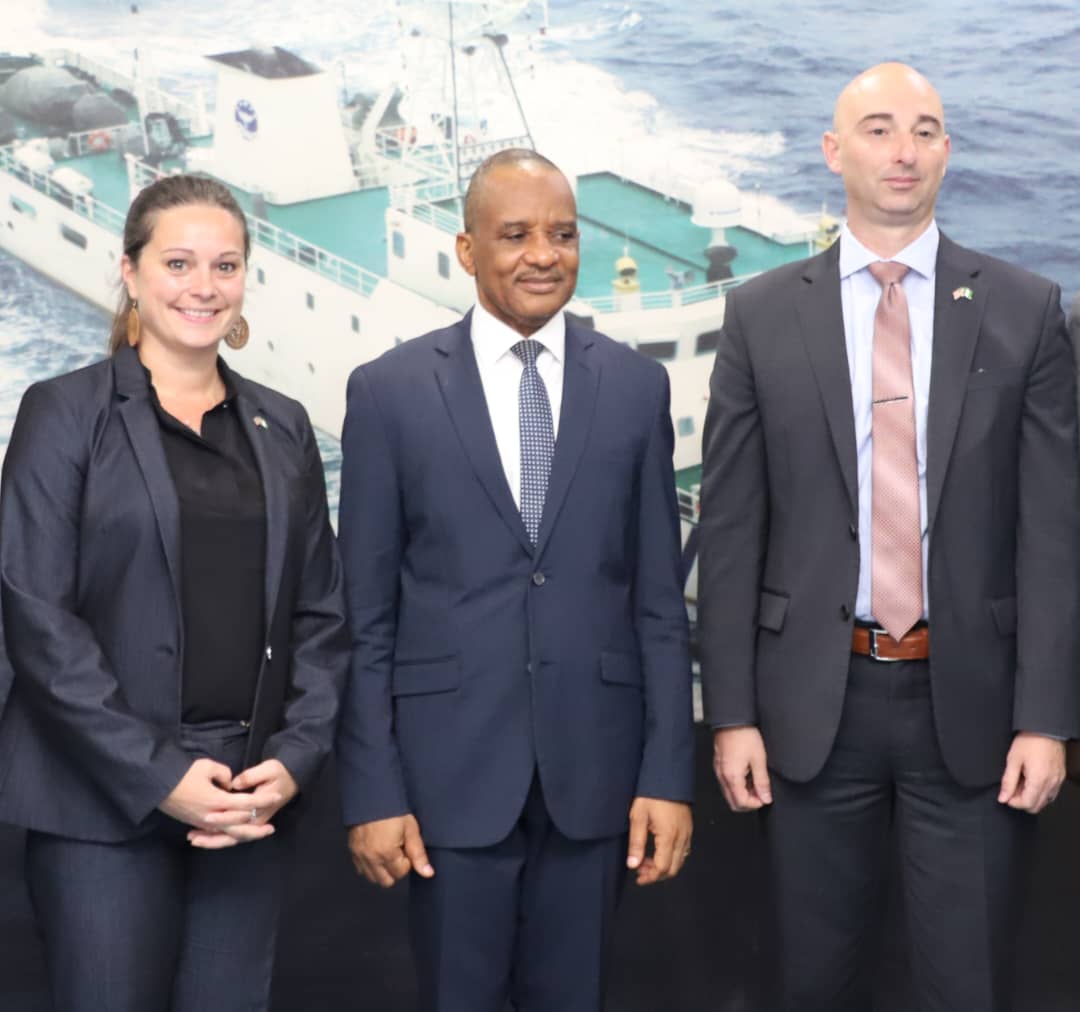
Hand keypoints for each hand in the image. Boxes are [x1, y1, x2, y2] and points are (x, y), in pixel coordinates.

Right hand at [159, 757, 273, 842]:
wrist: (157, 787)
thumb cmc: (182, 775)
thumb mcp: (206, 766)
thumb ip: (224, 774)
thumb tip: (230, 783)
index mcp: (217, 800)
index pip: (246, 803)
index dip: (263, 799)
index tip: (277, 795)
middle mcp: (212, 816)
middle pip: (239, 827)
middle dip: (257, 829)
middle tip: (271, 828)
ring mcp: (203, 822)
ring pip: (228, 834)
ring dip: (244, 835)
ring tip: (257, 833)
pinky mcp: (196, 823)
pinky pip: (216, 833)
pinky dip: (228, 835)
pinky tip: (236, 834)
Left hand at [186, 758, 298, 848]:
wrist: (291, 779)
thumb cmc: (280, 773)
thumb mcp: (269, 769)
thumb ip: (252, 776)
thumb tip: (235, 783)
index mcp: (261, 809)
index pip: (240, 820)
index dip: (223, 820)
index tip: (206, 817)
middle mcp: (256, 820)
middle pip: (233, 836)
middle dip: (212, 839)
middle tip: (192, 836)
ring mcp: (252, 823)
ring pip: (231, 838)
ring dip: (212, 841)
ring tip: (193, 838)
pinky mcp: (248, 822)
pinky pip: (232, 834)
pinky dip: (217, 837)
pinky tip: (202, 835)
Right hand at [347, 814, 433, 887]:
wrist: (371, 794)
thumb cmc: (393, 809)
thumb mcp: (410, 828)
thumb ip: (418, 854)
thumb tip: (428, 874)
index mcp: (386, 853)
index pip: (401, 873)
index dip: (407, 861)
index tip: (406, 846)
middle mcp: (370, 858)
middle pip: (386, 881)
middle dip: (395, 870)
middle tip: (398, 851)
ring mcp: (359, 855)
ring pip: (372, 878)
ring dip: (382, 870)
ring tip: (387, 850)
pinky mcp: (352, 850)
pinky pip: (360, 869)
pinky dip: (369, 865)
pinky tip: (376, 851)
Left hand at [626, 797, 692, 885]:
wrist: (668, 777)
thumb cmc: (651, 794)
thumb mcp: (638, 816)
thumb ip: (636, 843)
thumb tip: (633, 865)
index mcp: (669, 836)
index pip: (662, 868)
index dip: (650, 876)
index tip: (638, 877)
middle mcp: (682, 838)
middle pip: (673, 869)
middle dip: (656, 874)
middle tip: (640, 870)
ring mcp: (687, 833)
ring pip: (679, 861)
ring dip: (664, 866)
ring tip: (646, 860)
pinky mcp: (688, 829)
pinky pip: (683, 851)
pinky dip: (671, 857)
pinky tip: (658, 851)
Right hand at [713, 726, 771, 811]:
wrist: (732, 719)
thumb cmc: (744, 735)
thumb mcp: (759, 759)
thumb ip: (762, 782)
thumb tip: (766, 797)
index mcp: (732, 777)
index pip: (741, 803)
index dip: (756, 804)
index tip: (765, 798)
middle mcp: (722, 776)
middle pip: (733, 802)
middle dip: (748, 802)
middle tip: (761, 793)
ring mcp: (719, 770)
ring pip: (729, 793)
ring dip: (743, 793)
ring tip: (756, 782)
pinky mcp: (719, 764)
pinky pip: (726, 782)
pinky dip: (737, 784)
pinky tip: (747, 774)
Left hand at [998, 732, 1065, 812]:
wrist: (1046, 729)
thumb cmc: (1030, 741)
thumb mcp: (1013, 760)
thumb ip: (1008, 781)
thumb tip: (1003, 797)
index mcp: (1039, 780)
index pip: (1027, 804)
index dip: (1014, 802)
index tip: (1006, 795)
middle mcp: (1051, 783)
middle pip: (1037, 806)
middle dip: (1022, 801)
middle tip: (1012, 789)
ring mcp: (1058, 781)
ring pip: (1045, 801)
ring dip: (1031, 797)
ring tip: (1020, 782)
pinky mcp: (1060, 776)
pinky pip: (1051, 793)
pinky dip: (1040, 792)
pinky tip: (1031, 781)